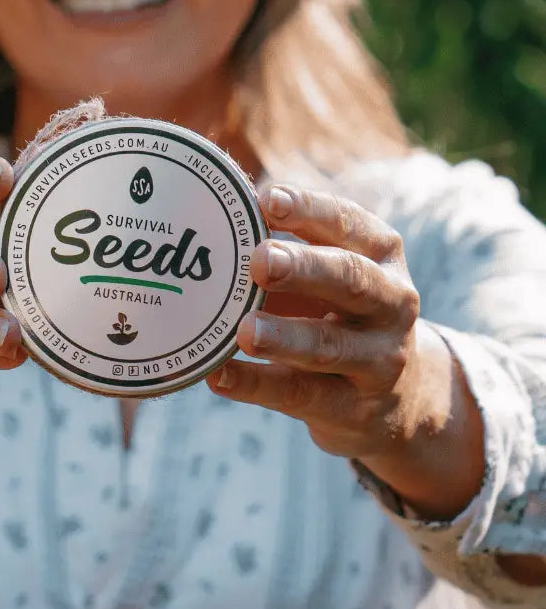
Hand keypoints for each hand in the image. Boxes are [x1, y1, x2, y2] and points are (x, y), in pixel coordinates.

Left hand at [208, 184, 485, 520]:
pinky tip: (218, 374)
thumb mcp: (329, 271)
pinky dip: (256, 385)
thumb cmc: (340, 312)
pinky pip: (301, 395)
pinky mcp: (353, 409)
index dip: (309, 210)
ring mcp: (378, 360)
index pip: (348, 224)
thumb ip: (283, 245)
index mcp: (380, 255)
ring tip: (244, 330)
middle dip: (304, 268)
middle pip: (350, 279)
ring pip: (329, 346)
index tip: (267, 199)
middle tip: (260, 259)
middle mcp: (390, 303)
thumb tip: (207, 215)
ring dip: (284, 337)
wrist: (401, 398)